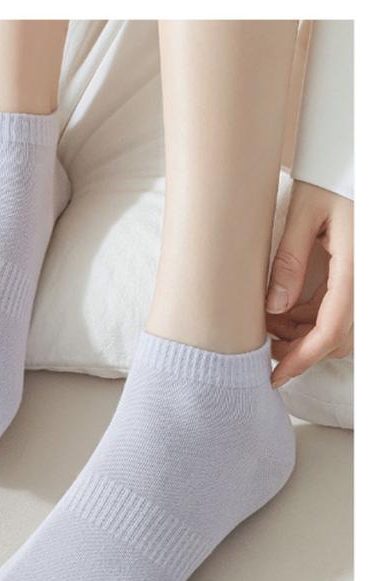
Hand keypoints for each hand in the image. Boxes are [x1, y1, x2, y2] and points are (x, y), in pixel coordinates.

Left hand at [265, 180, 352, 387]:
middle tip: (264, 346)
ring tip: (268, 325)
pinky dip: (313, 319)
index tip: (275, 376)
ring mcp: (364, 277)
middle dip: (301, 350)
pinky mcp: (359, 274)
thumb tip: (274, 308)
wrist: (354, 156)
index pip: (330, 331)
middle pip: (338, 338)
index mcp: (357, 266)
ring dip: (305, 336)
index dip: (301, 359)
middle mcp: (366, 278)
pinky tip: (284, 311)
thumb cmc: (334, 173)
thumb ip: (289, 261)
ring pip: (340, 328)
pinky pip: (340, 310)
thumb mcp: (306, 212)